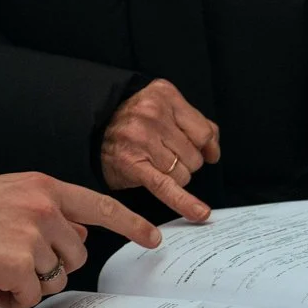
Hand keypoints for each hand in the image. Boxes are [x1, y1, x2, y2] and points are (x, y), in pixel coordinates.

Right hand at [0, 173, 160, 307]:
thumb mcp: (13, 194)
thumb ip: (48, 209)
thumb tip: (80, 233)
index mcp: (45, 188)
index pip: (100, 206)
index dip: (131, 223)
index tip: (154, 238)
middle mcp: (46, 208)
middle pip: (78, 254)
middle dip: (53, 265)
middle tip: (17, 260)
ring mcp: (34, 237)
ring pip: (56, 277)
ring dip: (31, 283)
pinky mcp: (19, 265)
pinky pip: (31, 296)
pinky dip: (13, 299)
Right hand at [100, 79, 220, 222]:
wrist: (94, 130)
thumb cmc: (133, 120)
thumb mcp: (164, 106)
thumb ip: (194, 122)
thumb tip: (213, 151)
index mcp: (164, 94)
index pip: (204, 132)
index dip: (207, 147)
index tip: (204, 152)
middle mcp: (153, 113)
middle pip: (194, 155)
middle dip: (185, 161)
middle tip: (164, 153)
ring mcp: (142, 139)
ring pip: (183, 173)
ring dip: (175, 176)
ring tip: (154, 163)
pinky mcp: (133, 164)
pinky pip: (166, 187)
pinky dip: (184, 202)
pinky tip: (198, 212)